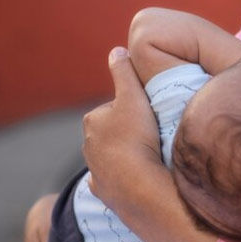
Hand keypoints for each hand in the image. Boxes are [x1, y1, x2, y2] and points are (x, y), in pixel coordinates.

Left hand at [83, 47, 164, 209]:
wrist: (137, 185)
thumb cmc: (135, 136)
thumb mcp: (133, 96)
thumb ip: (124, 72)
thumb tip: (117, 49)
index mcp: (92, 120)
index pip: (114, 108)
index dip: (133, 109)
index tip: (150, 115)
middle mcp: (88, 145)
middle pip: (112, 133)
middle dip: (127, 133)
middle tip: (153, 136)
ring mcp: (95, 171)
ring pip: (112, 157)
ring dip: (126, 156)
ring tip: (150, 157)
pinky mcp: (103, 192)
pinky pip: (113, 181)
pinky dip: (122, 178)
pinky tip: (138, 177)